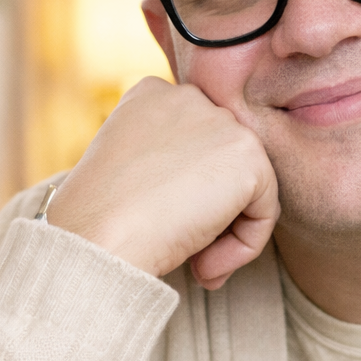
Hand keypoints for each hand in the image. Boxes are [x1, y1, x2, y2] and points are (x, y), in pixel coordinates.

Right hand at [46, 77, 279, 288]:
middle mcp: (189, 96)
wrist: (95, 238)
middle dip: (212, 213)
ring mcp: (221, 122)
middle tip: (187, 254)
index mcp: (151, 94)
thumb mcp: (127, 173)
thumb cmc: (99, 220)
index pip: (196, 145)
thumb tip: (204, 192)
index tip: (163, 227)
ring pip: (249, 188)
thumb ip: (166, 164)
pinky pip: (266, 212)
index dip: (186, 195)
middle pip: (225, 164)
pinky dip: (244, 248)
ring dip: (228, 235)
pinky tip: (206, 266)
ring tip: (198, 266)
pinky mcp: (247, 156)